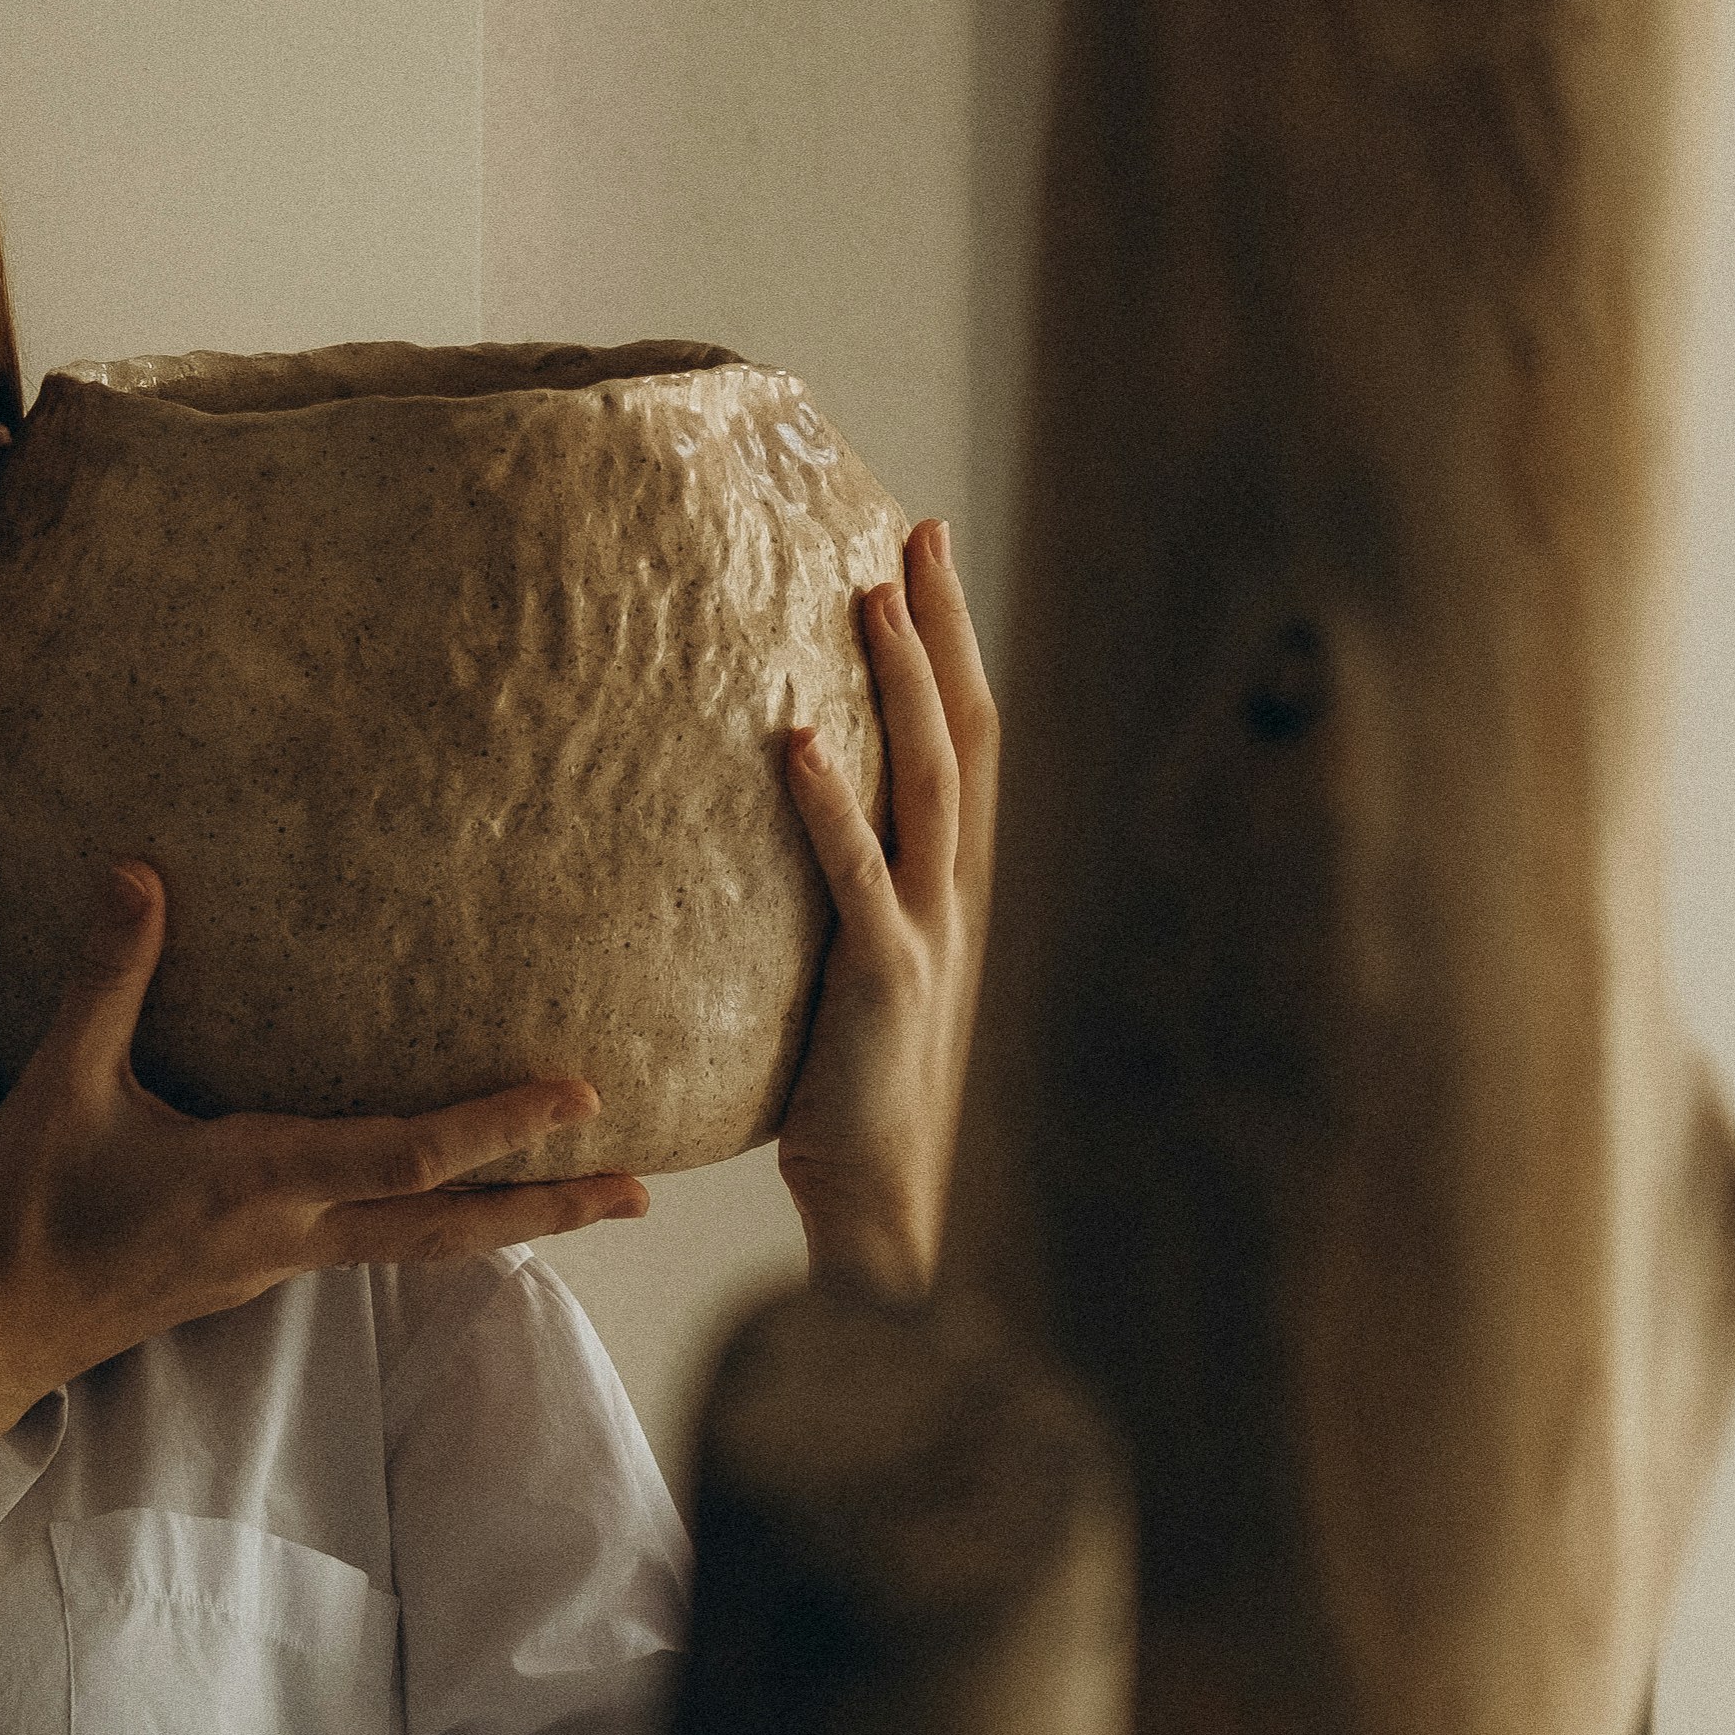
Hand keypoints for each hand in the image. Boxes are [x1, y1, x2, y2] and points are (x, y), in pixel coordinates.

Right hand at [0, 863, 647, 1512]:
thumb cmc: (28, 1208)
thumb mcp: (63, 1082)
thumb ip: (109, 976)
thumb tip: (140, 871)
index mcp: (258, 1183)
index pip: (408, 1155)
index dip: (499, 1125)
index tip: (583, 1096)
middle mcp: (290, 1234)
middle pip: (450, 1230)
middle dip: (551, 1207)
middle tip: (644, 1193)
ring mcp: (282, 1264)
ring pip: (420, 1245)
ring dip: (508, 1221)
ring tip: (587, 1198)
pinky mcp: (260, 1273)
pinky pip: (372, 1242)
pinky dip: (434, 1220)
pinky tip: (448, 1196)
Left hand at [775, 520, 998, 1303]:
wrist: (882, 1203)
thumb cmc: (850, 1092)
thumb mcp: (852, 973)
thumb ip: (833, 894)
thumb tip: (768, 810)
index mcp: (951, 887)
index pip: (966, 740)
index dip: (950, 645)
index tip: (923, 552)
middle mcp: (956, 896)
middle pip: (965, 735)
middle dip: (943, 630)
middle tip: (917, 531)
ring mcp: (929, 935)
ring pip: (931, 783)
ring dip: (901, 686)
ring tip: (867, 598)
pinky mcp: (884, 983)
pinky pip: (859, 877)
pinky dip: (831, 806)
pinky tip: (798, 743)